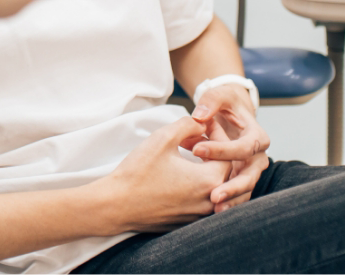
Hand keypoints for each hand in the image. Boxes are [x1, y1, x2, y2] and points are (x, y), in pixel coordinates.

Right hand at [89, 116, 226, 233]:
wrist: (116, 206)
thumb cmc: (138, 172)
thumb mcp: (162, 138)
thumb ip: (188, 125)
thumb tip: (202, 123)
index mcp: (209, 180)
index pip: (228, 153)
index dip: (217, 135)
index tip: (203, 125)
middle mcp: (210, 201)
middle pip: (224, 171)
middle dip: (212, 152)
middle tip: (195, 138)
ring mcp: (198, 215)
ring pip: (214, 187)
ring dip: (205, 169)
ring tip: (189, 155)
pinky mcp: (187, 222)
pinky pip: (201, 200)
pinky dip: (197, 185)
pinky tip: (180, 174)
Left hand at [189, 84, 270, 212]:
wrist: (231, 114)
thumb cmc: (225, 104)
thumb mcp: (220, 96)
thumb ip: (210, 101)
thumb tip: (199, 115)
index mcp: (257, 136)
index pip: (243, 147)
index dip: (221, 149)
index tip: (196, 150)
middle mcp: (258, 156)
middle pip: (251, 175)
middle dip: (233, 187)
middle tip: (214, 195)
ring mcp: (250, 170)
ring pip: (246, 189)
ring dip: (232, 200)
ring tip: (215, 209)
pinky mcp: (240, 179)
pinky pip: (237, 195)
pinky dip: (228, 203)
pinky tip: (213, 213)